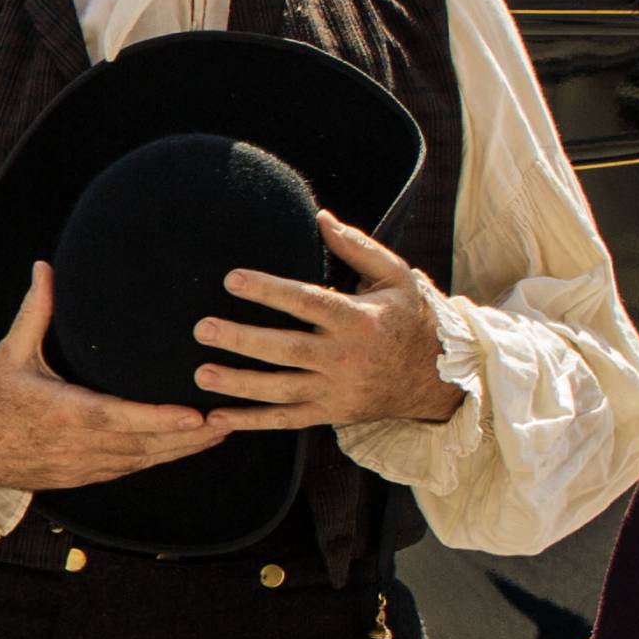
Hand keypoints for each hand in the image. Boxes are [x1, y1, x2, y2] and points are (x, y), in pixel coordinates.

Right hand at [0, 263, 230, 493]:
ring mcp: (82, 467)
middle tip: (232, 419)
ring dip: (184, 450)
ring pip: (143, 461)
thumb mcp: (10, 352)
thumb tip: (45, 266)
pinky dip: (161, 458)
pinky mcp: (82, 478)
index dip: (161, 420)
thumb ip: (36, 311)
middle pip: (145, 446)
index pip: (121, 419)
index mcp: (62, 413)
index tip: (196, 415)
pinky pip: (130, 470)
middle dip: (191, 436)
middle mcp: (77, 446)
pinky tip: (186, 446)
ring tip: (223, 431)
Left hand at [197, 211, 463, 432]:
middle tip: (202, 329)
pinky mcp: (332, 413)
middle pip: (287, 349)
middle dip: (242, 340)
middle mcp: (346, 357)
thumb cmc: (409, 317)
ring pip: (282, 389)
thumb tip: (320, 217)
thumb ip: (357, 248)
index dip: (269, 290)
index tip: (231, 278)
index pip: (307, 302)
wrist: (438, 377)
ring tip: (200, 373)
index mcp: (359, 319)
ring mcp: (338, 390)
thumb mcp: (396, 277)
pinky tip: (217, 418)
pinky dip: (252, 421)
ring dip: (239, 384)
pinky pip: (287, 420)